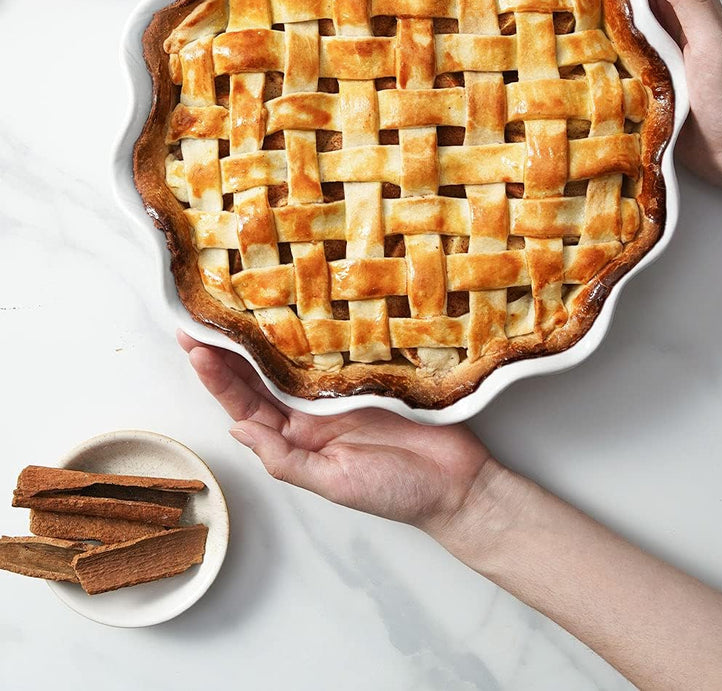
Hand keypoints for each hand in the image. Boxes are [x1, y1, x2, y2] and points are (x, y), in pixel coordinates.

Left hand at [178, 330, 490, 528]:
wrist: (457, 483)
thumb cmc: (397, 492)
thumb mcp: (334, 483)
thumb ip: (286, 460)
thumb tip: (238, 432)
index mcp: (298, 437)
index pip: (246, 405)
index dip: (217, 377)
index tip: (192, 347)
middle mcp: (312, 409)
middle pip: (261, 374)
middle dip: (229, 346)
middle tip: (198, 312)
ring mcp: (340, 387)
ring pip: (291, 355)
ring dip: (263, 332)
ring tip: (235, 301)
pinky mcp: (369, 370)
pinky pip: (336, 345)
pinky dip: (315, 326)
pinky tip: (298, 302)